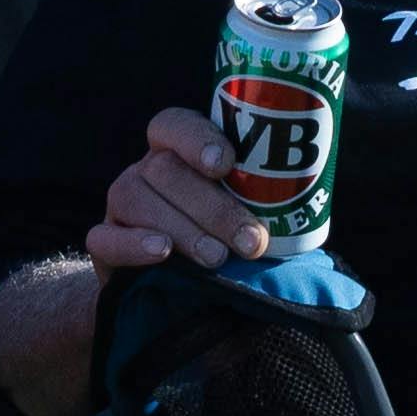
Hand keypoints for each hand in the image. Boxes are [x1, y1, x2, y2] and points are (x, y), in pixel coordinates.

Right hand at [82, 95, 273, 279]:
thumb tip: (313, 204)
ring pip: (136, 199)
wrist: (168, 291)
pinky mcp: (103, 242)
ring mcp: (120, 204)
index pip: (174, 125)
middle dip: (211, 205)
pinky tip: (162, 253)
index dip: (196, 137)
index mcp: (177, 152)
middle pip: (164, 169)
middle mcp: (145, 170)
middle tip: (250, 240)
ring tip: (217, 258)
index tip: (226, 162)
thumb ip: (265, 205)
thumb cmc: (223, 239)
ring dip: (183, 228)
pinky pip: (105, 238)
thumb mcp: (244, 215)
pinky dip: (133, 244)